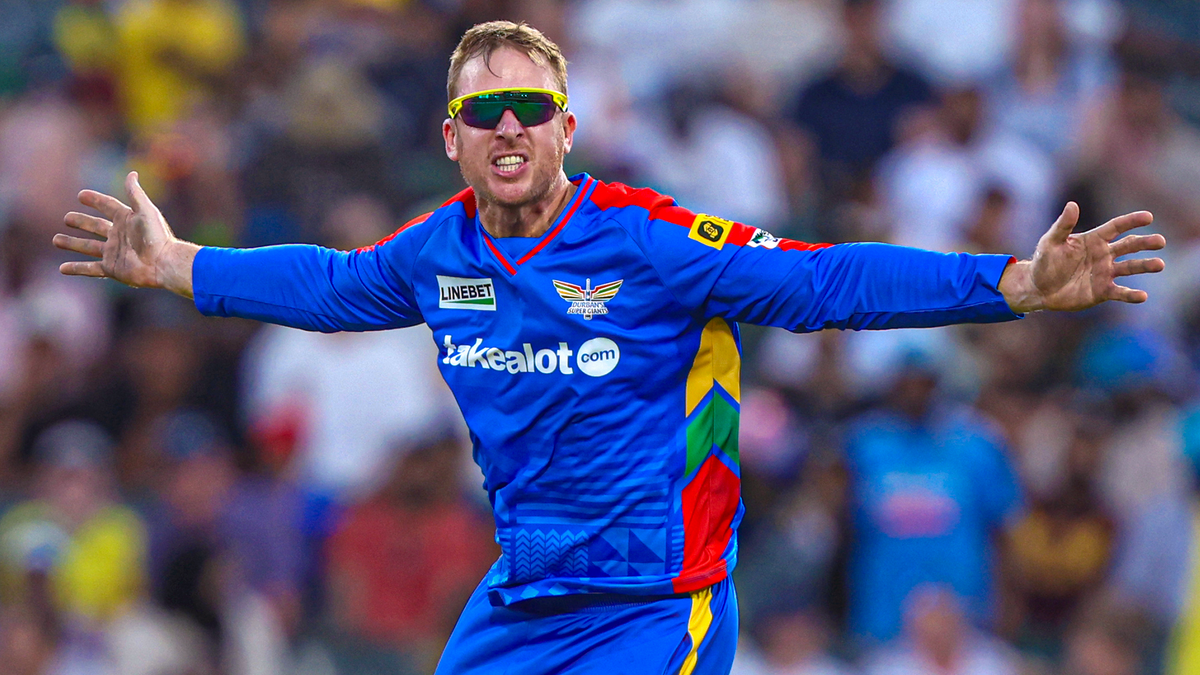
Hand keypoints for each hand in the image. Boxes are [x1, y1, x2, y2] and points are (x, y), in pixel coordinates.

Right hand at [53, 171, 197, 297]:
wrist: (163, 263)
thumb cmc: (156, 236)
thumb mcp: (145, 210)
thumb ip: (135, 192)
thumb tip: (132, 173)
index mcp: (127, 220)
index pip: (107, 206)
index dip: (95, 200)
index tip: (81, 195)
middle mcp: (119, 236)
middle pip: (95, 227)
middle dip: (81, 222)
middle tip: (66, 218)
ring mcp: (114, 252)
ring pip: (88, 247)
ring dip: (73, 243)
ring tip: (56, 239)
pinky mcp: (113, 269)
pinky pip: (90, 268)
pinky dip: (76, 268)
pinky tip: (62, 268)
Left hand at [999, 202, 1164, 312]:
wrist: (1038, 288)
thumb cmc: (1045, 261)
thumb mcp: (1051, 241)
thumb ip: (1063, 225)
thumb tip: (1072, 204)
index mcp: (1094, 239)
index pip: (1117, 227)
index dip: (1132, 221)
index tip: (1148, 217)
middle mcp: (1104, 255)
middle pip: (1129, 246)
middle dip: (1145, 243)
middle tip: (1160, 241)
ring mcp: (1105, 273)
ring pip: (1130, 268)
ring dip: (1145, 266)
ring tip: (1159, 264)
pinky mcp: (1102, 291)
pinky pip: (1120, 292)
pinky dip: (1131, 295)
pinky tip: (1142, 296)